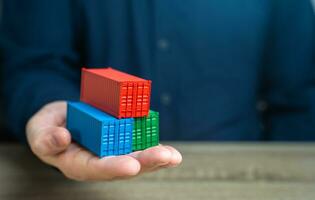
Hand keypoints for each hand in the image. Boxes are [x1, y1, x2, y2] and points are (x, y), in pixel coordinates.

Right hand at [26, 101, 181, 180]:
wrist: (62, 119)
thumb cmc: (49, 128)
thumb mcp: (39, 131)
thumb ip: (46, 139)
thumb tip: (62, 138)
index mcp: (78, 163)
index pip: (96, 169)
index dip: (114, 168)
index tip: (131, 166)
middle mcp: (99, 161)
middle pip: (123, 165)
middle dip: (146, 162)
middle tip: (166, 157)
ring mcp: (112, 151)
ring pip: (136, 158)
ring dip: (156, 158)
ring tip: (173, 156)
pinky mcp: (121, 140)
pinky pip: (138, 144)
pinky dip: (153, 145)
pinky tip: (169, 150)